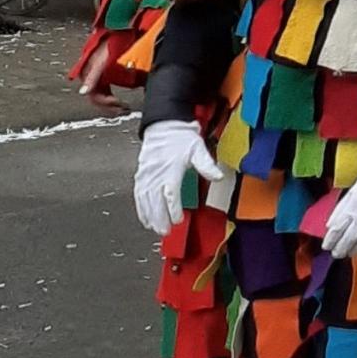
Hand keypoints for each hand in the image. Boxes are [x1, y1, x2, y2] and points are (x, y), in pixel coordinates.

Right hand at [79, 40, 125, 115]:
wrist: (116, 31)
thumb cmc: (108, 43)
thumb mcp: (100, 61)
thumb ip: (92, 77)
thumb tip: (83, 92)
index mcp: (87, 75)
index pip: (94, 96)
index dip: (107, 103)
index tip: (120, 105)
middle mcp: (90, 77)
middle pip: (97, 98)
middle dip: (110, 106)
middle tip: (124, 109)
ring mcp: (96, 76)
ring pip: (101, 95)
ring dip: (111, 104)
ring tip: (123, 108)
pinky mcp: (103, 74)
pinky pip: (105, 90)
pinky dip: (111, 97)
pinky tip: (119, 100)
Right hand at [133, 121, 224, 237]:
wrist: (164, 126)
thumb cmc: (181, 138)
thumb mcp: (198, 148)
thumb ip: (207, 164)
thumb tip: (218, 176)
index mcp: (170, 169)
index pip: (170, 193)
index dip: (172, 209)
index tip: (178, 219)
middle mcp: (156, 174)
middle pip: (155, 201)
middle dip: (160, 218)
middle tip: (166, 231)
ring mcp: (146, 176)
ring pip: (145, 201)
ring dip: (150, 216)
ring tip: (156, 229)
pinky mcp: (140, 176)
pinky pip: (138, 196)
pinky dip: (141, 209)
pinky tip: (145, 219)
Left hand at [323, 170, 356, 258]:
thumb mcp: (351, 192)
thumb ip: (340, 209)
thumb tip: (330, 225)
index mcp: (352, 209)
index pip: (337, 230)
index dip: (330, 241)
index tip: (327, 246)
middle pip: (348, 240)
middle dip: (340, 250)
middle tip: (337, 254)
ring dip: (354, 251)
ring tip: (350, 253)